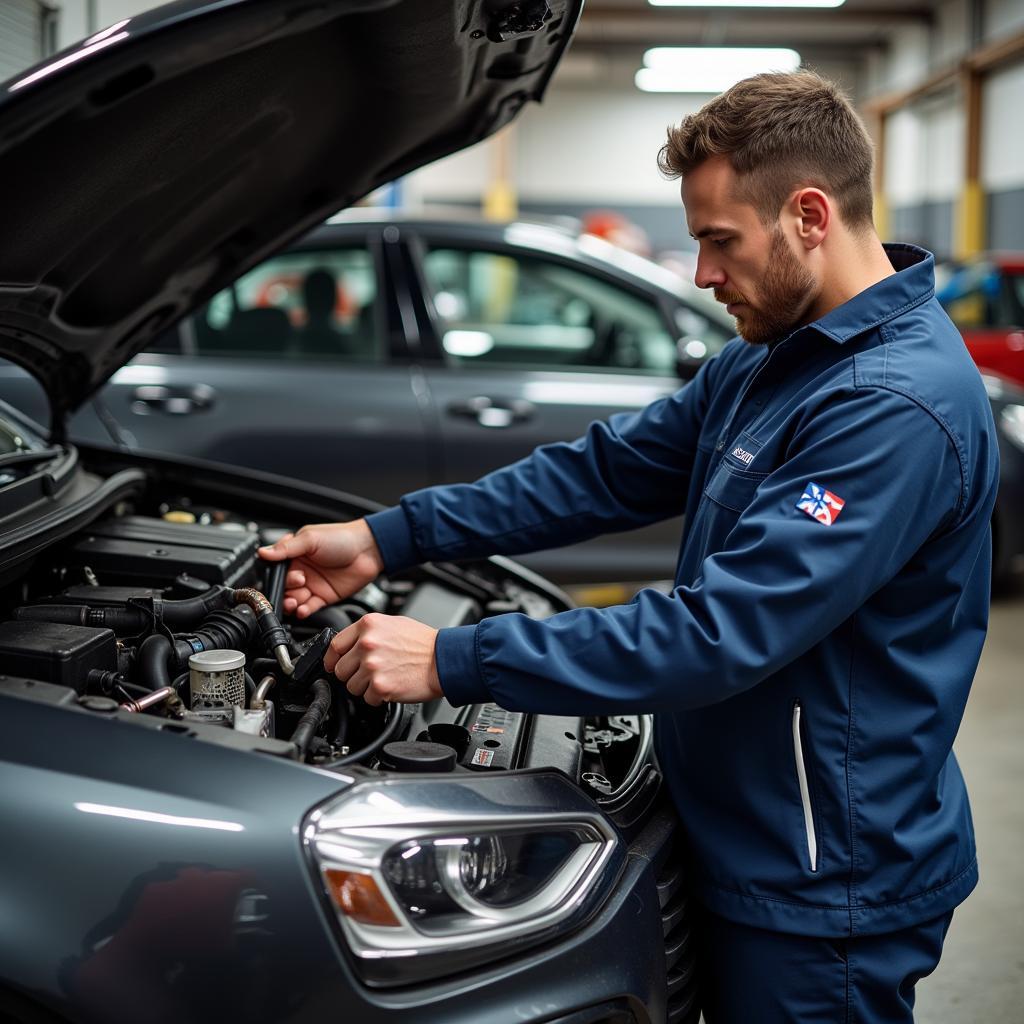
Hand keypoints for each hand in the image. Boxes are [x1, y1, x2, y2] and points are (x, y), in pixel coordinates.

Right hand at [257, 520, 383, 617]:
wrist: (368, 549)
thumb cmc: (342, 537)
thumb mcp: (310, 539)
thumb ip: (286, 548)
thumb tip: (263, 552)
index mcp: (295, 554)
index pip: (277, 570)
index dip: (279, 577)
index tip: (286, 577)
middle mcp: (302, 570)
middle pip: (284, 588)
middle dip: (285, 591)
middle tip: (297, 585)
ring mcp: (313, 584)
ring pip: (295, 599)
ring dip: (291, 604)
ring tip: (294, 603)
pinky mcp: (324, 597)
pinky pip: (309, 607)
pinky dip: (303, 611)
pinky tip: (302, 610)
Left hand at [324, 613, 441, 705]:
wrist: (444, 660)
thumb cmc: (423, 643)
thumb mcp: (392, 623)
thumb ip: (368, 632)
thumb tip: (348, 644)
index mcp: (368, 625)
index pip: (334, 645)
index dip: (333, 658)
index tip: (334, 664)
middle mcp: (367, 644)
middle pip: (340, 669)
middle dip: (352, 674)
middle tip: (370, 673)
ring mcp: (372, 665)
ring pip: (351, 686)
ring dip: (365, 687)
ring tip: (384, 678)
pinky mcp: (380, 686)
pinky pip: (367, 699)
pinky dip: (378, 697)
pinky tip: (391, 686)